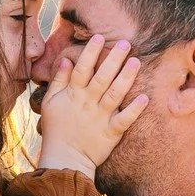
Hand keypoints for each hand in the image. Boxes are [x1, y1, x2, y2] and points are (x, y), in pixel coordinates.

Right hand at [37, 35, 147, 177]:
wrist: (64, 158)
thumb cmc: (56, 128)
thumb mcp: (50, 103)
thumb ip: (58, 81)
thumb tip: (66, 61)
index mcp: (73, 95)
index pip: (82, 69)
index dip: (90, 53)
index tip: (100, 37)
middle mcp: (87, 103)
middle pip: (102, 78)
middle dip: (113, 60)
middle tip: (126, 43)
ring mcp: (100, 118)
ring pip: (115, 95)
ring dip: (126, 78)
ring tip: (136, 62)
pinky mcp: (110, 133)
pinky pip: (124, 120)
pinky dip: (134, 110)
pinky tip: (144, 98)